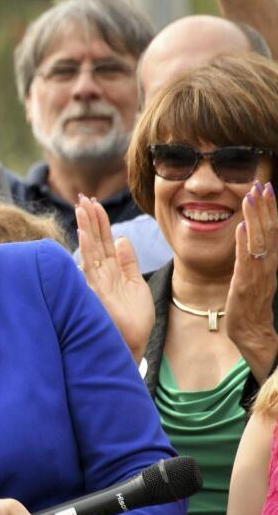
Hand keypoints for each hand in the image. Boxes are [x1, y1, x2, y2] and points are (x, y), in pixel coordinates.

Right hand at [75, 194, 153, 360]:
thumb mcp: (137, 284)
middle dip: (89, 219)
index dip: (100, 222)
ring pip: (90, 249)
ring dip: (86, 228)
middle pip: (94, 240)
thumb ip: (128, 262)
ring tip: (81, 208)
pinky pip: (89, 265)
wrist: (133, 343)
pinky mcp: (95, 291)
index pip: (103, 240)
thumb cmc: (134, 319)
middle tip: (83, 197)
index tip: (94, 203)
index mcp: (111, 270)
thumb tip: (121, 238)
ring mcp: (96, 281)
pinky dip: (86, 249)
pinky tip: (84, 234)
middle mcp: (101, 272)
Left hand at [225, 182, 277, 379]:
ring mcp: (259, 273)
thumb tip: (249, 231)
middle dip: (265, 206)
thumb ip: (253, 253)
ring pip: (260, 240)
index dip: (270, 208)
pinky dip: (245, 242)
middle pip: (270, 229)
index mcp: (270, 260)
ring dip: (256, 217)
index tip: (265, 187)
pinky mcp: (246, 284)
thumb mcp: (253, 272)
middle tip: (260, 183)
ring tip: (251, 197)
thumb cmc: (250, 301)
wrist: (252, 331)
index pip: (273, 229)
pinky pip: (247, 259)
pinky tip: (242, 227)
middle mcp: (268, 263)